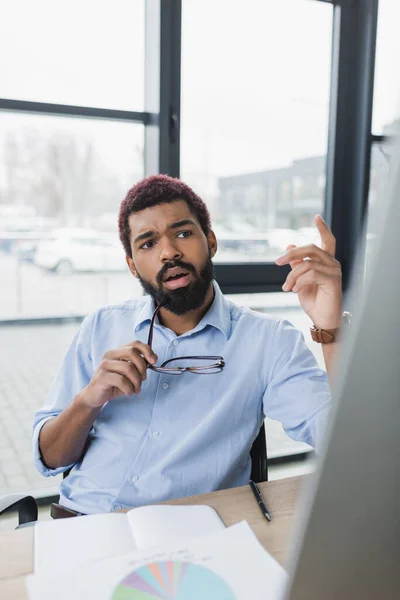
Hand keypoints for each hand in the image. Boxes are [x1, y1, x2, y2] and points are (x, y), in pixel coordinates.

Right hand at [80, 342, 157, 408]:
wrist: (95, 396)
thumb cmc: (114, 384)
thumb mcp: (128, 373)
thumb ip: (138, 365)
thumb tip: (151, 360)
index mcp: (117, 351)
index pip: (134, 343)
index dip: (147, 350)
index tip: (154, 360)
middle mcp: (110, 355)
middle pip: (132, 352)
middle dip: (142, 367)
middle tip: (143, 379)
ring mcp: (105, 365)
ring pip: (128, 368)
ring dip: (137, 382)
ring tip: (136, 390)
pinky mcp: (102, 377)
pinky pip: (121, 380)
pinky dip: (129, 388)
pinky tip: (129, 393)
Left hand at [275, 215, 341, 329]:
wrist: (321, 319)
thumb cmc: (313, 301)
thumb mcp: (299, 280)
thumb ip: (297, 264)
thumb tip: (289, 245)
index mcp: (326, 262)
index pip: (328, 240)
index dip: (323, 228)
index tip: (317, 216)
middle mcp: (332, 263)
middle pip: (311, 248)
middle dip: (291, 253)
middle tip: (277, 262)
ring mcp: (334, 271)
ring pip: (307, 263)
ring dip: (292, 275)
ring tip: (286, 287)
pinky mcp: (333, 280)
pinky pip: (311, 273)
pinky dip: (299, 282)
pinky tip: (295, 291)